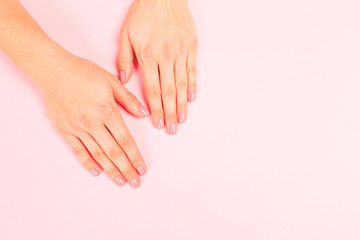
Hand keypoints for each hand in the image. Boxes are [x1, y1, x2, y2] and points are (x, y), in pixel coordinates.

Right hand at [36, 53, 148, 187]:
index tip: (142, 168)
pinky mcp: (65, 130)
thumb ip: (128, 99)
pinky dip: (87, 162)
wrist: (53, 70)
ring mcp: (78, 128)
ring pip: (98, 154)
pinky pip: (78, 150)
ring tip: (120, 181)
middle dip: (126, 169)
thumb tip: (144, 113)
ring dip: (110, 170)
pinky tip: (96, 172)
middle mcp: (93, 123)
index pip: (125, 140)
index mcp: (108, 111)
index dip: (135, 156)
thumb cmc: (83, 72)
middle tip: (135, 182)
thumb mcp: (111, 81)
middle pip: (114, 152)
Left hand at [118, 0, 197, 134]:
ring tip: (182, 119)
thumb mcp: (126, 34)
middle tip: (172, 128)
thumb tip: (124, 79)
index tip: (158, 122)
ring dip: (181, 104)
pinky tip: (191, 98)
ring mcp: (180, 53)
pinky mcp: (191, 48)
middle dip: (169, 113)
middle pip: (168, 92)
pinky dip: (192, 86)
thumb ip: (124, 58)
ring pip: (181, 85)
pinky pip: (192, 71)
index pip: (152, 90)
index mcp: (148, 56)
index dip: (155, 109)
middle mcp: (166, 58)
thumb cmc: (144, 13)